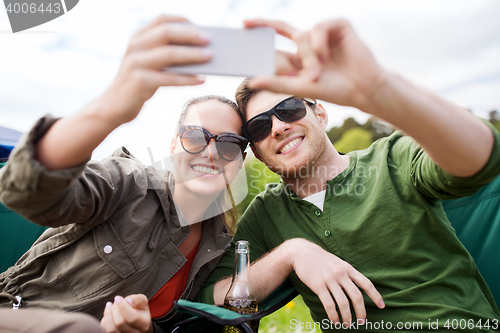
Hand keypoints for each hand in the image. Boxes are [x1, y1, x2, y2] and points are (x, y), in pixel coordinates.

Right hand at [100, 14, 211, 125]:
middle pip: (166, 33)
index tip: (200, 27)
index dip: (182, 21)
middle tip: (208, 40)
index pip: (161, 20)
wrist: (114, 106)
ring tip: (210, 57)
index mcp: (138, 38)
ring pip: (169, 54)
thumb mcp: (149, 64)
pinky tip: (201, 80)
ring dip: (192, 55)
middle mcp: (135, 46)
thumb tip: (200, 51)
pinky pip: (169, 78)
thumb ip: (166, 54)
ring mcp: (135, 63)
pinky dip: (187, 78)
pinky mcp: (139, 81)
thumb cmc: (140, 83)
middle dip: (190, 35)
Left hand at [100, 295, 152, 332]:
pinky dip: (105, 320)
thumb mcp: (143, 303)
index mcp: (144, 325)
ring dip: (108, 314)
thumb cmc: (140, 312)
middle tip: (116, 302)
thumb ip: (137, 299)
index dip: (123, 306)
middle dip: (115, 309)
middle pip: (120, 323)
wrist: (138, 325)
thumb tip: (127, 301)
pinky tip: (109, 314)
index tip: (118, 298)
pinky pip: (105, 330)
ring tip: (111, 306)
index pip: (132, 318)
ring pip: (111, 329)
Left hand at [245, 19, 386, 111]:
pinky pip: (319, 27)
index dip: (262, 34)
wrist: (363, 89)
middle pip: (284, 29)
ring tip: (318, 72)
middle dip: (266, 24)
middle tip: (245, 23)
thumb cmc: (334, 90)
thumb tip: (251, 81)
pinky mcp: (339, 26)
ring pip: (303, 35)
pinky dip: (319, 42)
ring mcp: (324, 34)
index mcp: (300, 58)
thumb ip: (276, 83)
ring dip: (308, 55)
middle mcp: (310, 44)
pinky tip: (326, 56)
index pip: (277, 43)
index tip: (243, 27)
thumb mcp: (300, 87)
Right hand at [284, 239, 384, 324]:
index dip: (375, 296)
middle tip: (362, 321)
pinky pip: (329, 304)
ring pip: (343, 303)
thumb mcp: (337, 261)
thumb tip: (358, 286)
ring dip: (347, 317)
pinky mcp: (318, 286)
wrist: (301, 252)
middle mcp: (341, 273)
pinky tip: (334, 320)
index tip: (382, 306)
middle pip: (356, 296)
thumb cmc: (320, 259)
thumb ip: (347, 272)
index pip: (366, 283)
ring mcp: (329, 279)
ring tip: (347, 324)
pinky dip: (333, 315)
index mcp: (348, 268)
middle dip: (361, 312)